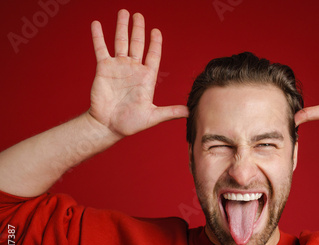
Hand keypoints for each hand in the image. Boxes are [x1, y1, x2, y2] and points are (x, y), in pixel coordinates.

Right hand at [88, 10, 187, 136]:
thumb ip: (170, 112)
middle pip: (137, 44)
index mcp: (147, 78)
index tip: (156, 31)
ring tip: (123, 12)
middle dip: (138, 29)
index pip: (153, 55)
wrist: (108, 126)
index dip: (155, 43)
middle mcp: (133, 69)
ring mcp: (118, 67)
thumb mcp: (153, 117)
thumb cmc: (130, 123)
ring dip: (121, 27)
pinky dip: (99, 36)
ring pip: (120, 42)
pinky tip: (97, 24)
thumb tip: (189, 112)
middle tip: (138, 15)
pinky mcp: (103, 68)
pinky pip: (101, 48)